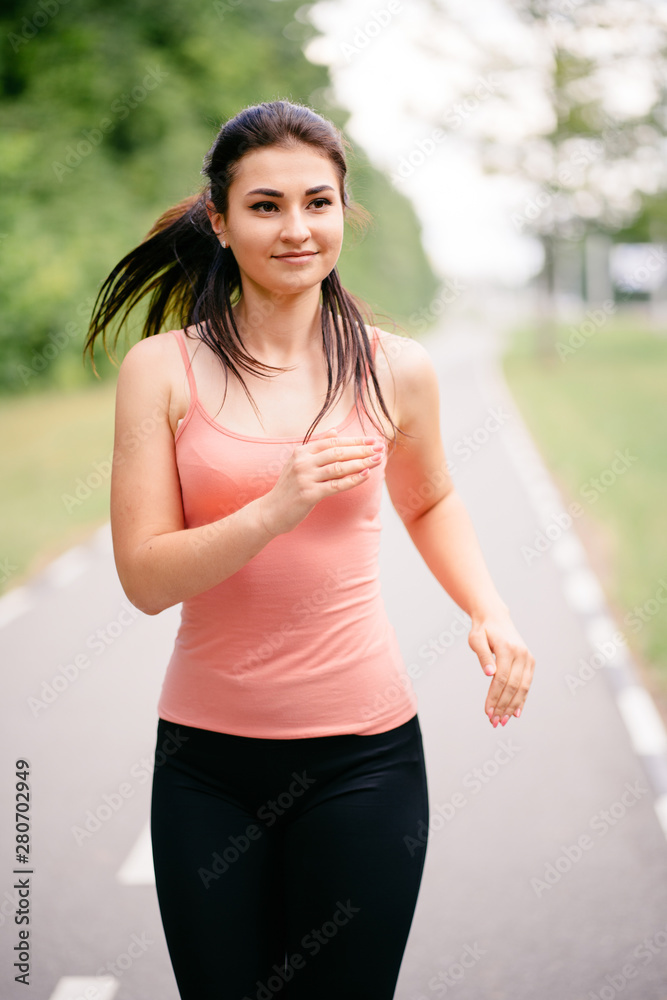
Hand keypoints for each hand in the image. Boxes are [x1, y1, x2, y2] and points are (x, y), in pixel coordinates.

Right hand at [258, 428, 385, 535]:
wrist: (270, 512)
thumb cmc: (289, 489)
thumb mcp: (300, 464)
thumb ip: (317, 448)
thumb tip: (335, 431)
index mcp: (302, 452)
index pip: (333, 442)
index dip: (355, 440)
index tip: (373, 440)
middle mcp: (303, 462)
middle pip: (338, 452)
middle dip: (362, 450)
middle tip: (380, 448)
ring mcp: (305, 478)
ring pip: (339, 467)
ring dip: (361, 463)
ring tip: (378, 460)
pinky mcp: (308, 494)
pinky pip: (336, 485)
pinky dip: (352, 480)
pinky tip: (365, 475)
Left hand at [467, 610, 534, 726]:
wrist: (496, 618)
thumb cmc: (483, 630)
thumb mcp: (476, 639)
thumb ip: (483, 656)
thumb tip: (489, 674)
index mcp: (508, 649)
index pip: (501, 679)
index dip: (494, 697)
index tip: (487, 712)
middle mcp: (522, 654)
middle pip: (513, 686)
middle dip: (503, 706)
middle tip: (494, 721)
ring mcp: (528, 658)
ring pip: (522, 688)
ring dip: (512, 706)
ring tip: (503, 720)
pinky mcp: (530, 662)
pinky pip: (527, 684)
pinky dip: (522, 699)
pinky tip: (515, 712)